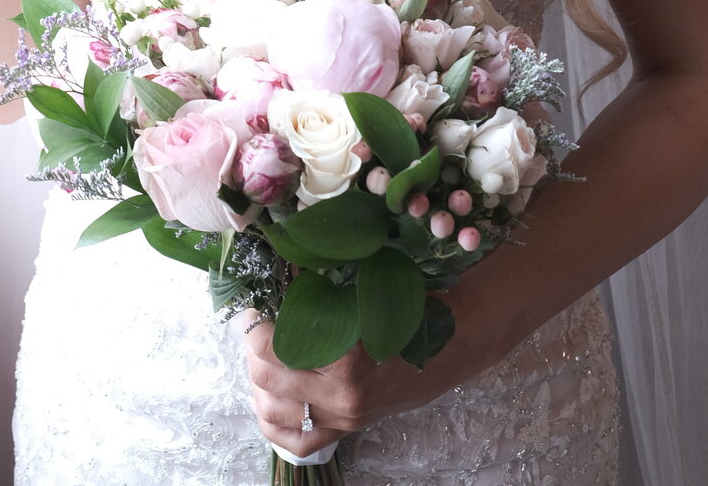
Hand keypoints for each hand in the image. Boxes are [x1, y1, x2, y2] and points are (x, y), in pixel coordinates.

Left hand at [240, 292, 491, 456]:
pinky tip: (269, 396)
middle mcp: (342, 396)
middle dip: (252, 347)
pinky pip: (296, 440)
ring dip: (258, 380)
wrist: (455, 343)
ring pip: (273, 410)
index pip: (275, 345)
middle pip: (266, 377)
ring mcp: (344, 418)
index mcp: (347, 356)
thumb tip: (278, 267)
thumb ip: (325, 284)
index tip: (257, 302)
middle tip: (257, 323)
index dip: (256, 321)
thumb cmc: (413, 305)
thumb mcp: (369, 287)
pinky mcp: (348, 429)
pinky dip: (274, 420)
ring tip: (262, 353)